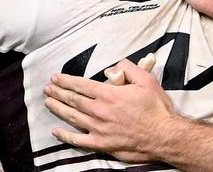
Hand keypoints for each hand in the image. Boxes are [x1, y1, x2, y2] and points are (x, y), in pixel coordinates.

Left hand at [44, 59, 175, 162]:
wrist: (164, 135)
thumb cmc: (156, 107)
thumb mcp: (146, 80)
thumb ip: (128, 69)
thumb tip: (111, 68)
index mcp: (110, 94)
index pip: (82, 85)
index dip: (67, 81)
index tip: (57, 77)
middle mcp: (100, 111)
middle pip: (74, 100)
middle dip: (59, 92)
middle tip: (48, 88)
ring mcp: (99, 129)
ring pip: (72, 117)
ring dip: (58, 109)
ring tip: (48, 102)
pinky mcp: (102, 144)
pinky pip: (79, 140)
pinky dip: (65, 136)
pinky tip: (56, 131)